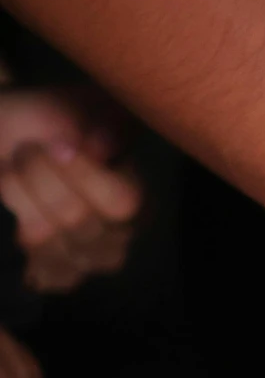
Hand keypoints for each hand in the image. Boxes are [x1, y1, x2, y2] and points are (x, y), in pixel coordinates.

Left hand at [0, 86, 140, 292]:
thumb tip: (101, 148)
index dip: (85, 178)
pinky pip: (45, 272)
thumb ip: (107, 122)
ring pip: (49, 244)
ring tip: (13, 172)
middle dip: (41, 180)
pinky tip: (22, 220)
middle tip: (27, 151)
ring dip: (21, 201)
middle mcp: (123, 233)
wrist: (14, 134)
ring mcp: (91, 258)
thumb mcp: (85, 104)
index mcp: (138, 192)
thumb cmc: (52, 119)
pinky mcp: (62, 272)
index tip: (56, 146)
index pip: (122, 203)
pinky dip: (27, 247)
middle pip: (78, 222)